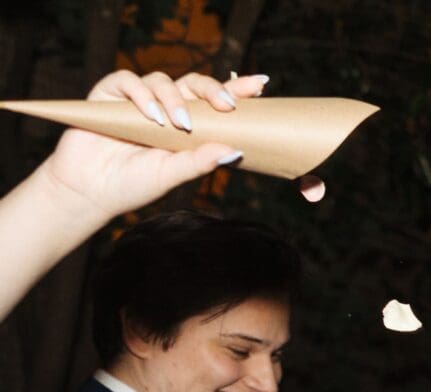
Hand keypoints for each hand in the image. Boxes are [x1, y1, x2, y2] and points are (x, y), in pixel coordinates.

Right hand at [42, 71, 268, 224]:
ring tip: (179, 124)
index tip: (259, 85)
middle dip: (212, 89)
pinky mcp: (108, 95)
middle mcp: (164, 107)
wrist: (90, 190)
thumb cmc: (134, 184)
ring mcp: (136, 99)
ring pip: (162, 81)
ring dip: (174, 100)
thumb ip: (200, 162)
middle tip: (225, 105)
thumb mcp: (172, 174)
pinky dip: (141, 95)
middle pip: (192, 84)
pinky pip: (127, 81)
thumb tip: (235, 151)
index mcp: (186, 124)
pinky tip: (152, 115)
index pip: (213, 102)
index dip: (235, 90)